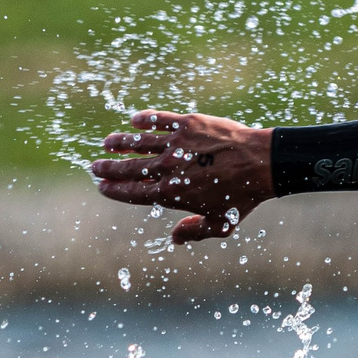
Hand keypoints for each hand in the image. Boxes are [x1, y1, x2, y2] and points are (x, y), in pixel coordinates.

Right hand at [88, 111, 274, 243]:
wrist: (262, 164)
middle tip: (95, 167)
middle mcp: (170, 169)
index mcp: (173, 194)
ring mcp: (177, 144)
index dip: (115, 190)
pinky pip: (160, 120)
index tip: (103, 187)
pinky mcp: (188, 124)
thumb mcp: (221, 224)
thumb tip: (174, 238)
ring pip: (140, 142)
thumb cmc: (243, 197)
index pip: (134, 193)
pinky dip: (145, 120)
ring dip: (120, 143)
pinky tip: (134, 120)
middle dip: (109, 169)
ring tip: (107, 144)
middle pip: (130, 169)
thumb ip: (195, 231)